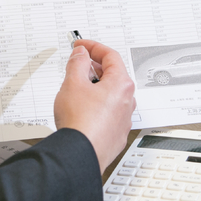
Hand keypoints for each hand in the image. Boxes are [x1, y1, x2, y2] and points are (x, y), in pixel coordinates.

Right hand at [54, 40, 134, 173]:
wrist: (81, 154)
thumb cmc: (80, 122)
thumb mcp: (73, 83)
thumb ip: (78, 63)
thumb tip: (81, 54)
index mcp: (121, 84)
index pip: (110, 55)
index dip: (93, 47)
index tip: (81, 46)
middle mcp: (127, 101)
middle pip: (112, 74)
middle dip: (93, 67)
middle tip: (77, 64)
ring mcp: (123, 119)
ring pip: (110, 95)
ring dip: (95, 87)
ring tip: (76, 88)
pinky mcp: (116, 133)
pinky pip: (108, 112)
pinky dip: (96, 105)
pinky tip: (81, 109)